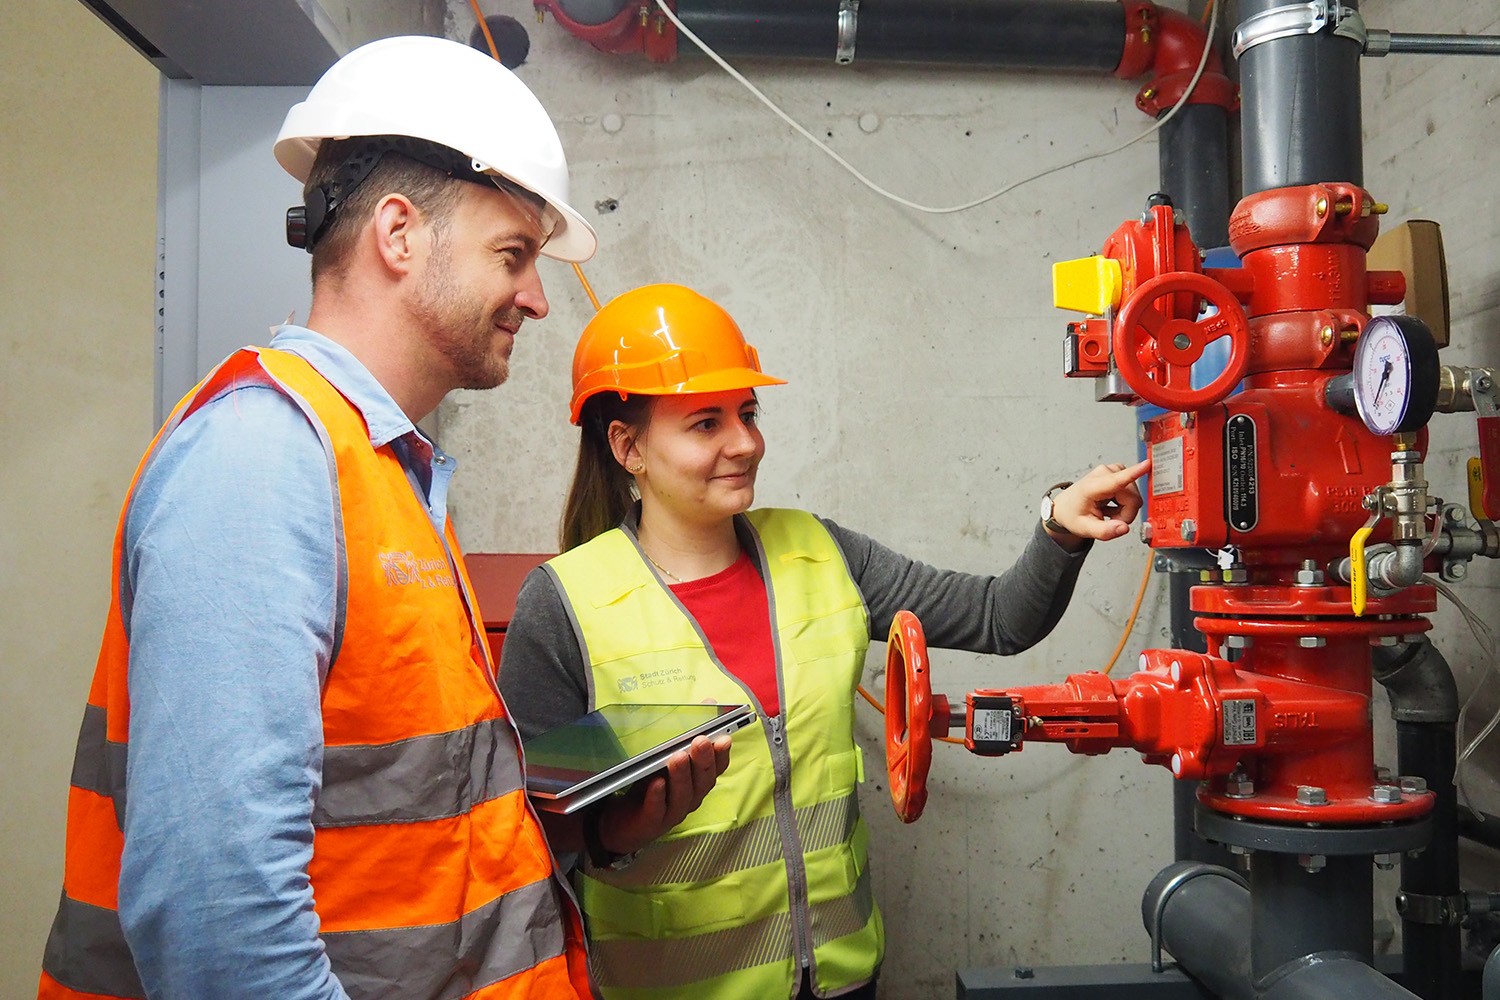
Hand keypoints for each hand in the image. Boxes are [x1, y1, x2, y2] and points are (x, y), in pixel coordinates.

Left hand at [598, 733, 732, 855]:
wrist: (623, 820)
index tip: (724, 737)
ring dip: (682, 775)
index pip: (716, 768)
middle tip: (701, 741)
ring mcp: (672, 812)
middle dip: (703, 760)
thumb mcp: (667, 756)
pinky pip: (657, 810)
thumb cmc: (650, 785)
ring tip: (678, 756)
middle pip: (703, 781)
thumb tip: (709, 703)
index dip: (721, 754)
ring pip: (683, 795)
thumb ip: (687, 733)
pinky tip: (657, 782)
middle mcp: (690, 797)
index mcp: (697, 781)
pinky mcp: (652, 823)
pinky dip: (658, 796)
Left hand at [1046, 458, 1150, 547]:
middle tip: (1110, 519)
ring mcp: (1111, 470)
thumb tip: (1124, 528)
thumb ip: (1104, 531)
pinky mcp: (1117, 472)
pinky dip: (1125, 502)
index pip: (1117, 480)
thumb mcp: (1084, 529)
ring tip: (1109, 511)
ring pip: (1134, 496)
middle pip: (1132, 498)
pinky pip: (1132, 491)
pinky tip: (1112, 504)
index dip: (1134, 473)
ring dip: (1125, 508)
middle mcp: (1103, 474)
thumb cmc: (1073, 514)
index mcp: (1091, 487)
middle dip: (1126, 513)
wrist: (1066, 507)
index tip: (1147, 464)